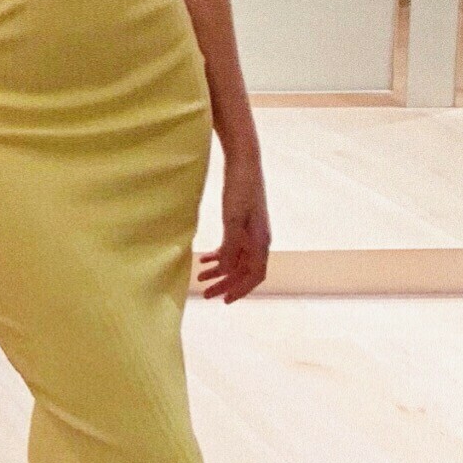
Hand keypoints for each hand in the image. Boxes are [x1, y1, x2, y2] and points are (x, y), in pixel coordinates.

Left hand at [197, 159, 270, 301]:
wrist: (243, 162)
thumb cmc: (240, 188)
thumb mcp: (232, 218)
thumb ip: (231, 245)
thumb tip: (226, 270)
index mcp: (261, 241)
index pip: (254, 275)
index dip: (240, 289)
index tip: (224, 300)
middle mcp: (258, 239)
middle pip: (244, 270)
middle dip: (226, 283)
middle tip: (206, 293)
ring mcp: (251, 231)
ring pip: (236, 259)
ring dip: (220, 270)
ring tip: (201, 277)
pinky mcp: (242, 222)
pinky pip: (232, 246)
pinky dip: (219, 255)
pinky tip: (205, 258)